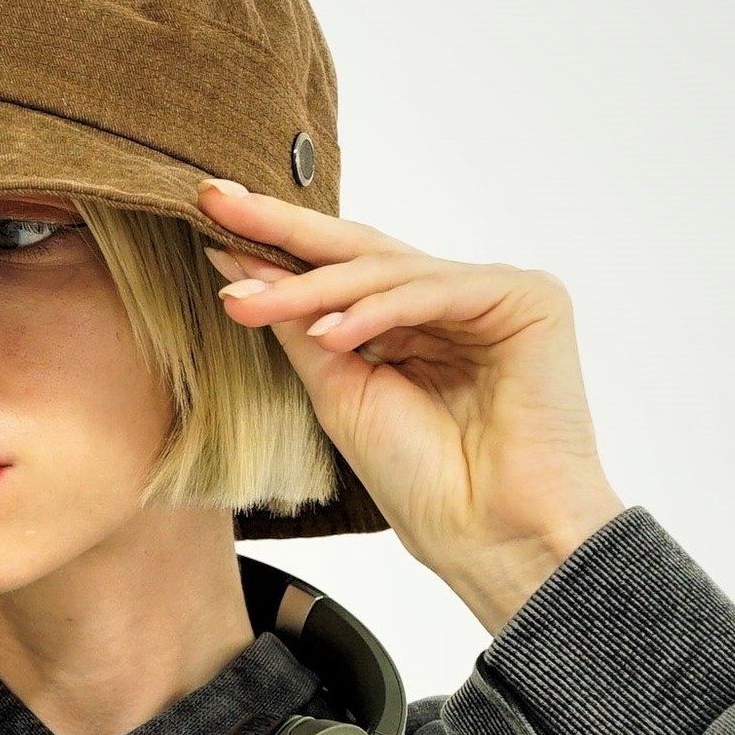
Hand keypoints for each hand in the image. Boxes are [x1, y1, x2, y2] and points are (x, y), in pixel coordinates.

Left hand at [199, 180, 625, 633]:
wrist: (488, 534)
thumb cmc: (420, 477)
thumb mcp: (335, 388)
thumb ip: (296, 324)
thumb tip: (235, 266)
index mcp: (407, 321)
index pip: (334, 270)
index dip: (271, 244)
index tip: (206, 216)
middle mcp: (448, 300)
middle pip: (357, 251)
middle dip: (280, 226)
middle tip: (215, 200)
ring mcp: (489, 295)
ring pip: (385, 271)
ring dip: (310, 288)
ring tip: (247, 302)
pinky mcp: (528, 298)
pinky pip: (432, 291)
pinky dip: (376, 311)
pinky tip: (329, 334)